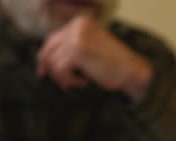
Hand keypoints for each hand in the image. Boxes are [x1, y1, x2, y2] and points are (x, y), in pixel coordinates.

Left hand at [36, 15, 152, 101]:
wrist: (133, 71)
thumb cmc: (113, 65)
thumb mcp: (89, 49)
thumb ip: (70, 49)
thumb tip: (43, 59)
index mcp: (80, 23)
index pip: (53, 39)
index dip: (45, 55)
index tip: (43, 70)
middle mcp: (77, 26)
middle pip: (49, 49)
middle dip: (49, 68)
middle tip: (54, 81)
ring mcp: (77, 37)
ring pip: (53, 62)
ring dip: (63, 77)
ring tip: (78, 82)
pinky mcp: (77, 51)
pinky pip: (60, 70)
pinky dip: (69, 81)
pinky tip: (84, 82)